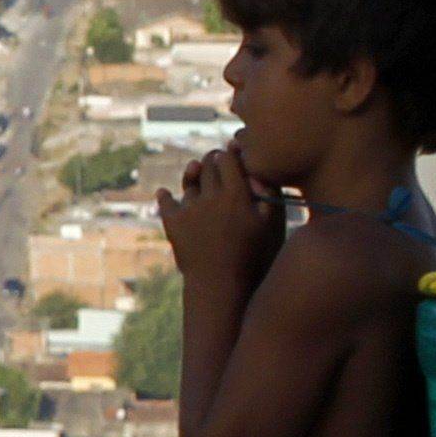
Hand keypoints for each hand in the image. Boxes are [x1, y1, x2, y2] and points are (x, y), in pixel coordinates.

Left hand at [160, 144, 286, 288]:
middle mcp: (211, 196)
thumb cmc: (253, 255)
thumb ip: (268, 195)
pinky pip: (165, 201)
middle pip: (208, 166)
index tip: (231, 151)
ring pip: (189, 182)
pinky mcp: (172, 222)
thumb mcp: (270, 225)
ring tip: (196, 170)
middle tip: (214, 157)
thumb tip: (255, 172)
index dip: (230, 153)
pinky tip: (165, 193)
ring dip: (193, 175)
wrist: (222, 284)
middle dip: (212, 161)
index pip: (229, 159)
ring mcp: (189, 208)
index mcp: (237, 194)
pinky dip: (165, 196)